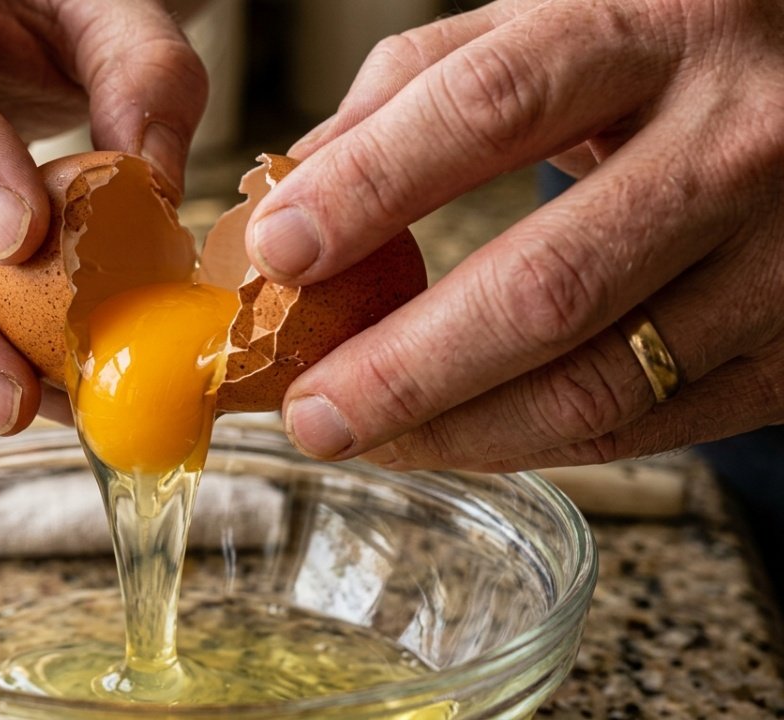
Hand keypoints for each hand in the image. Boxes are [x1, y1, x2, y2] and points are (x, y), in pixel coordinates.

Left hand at [252, 0, 783, 469]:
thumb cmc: (664, 60)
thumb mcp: (552, 23)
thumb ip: (419, 85)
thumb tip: (293, 187)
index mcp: (654, 32)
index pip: (493, 107)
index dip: (372, 185)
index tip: (277, 252)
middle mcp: (733, 143)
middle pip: (546, 284)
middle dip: (403, 366)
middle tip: (308, 410)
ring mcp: (778, 258)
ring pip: (594, 381)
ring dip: (455, 429)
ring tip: (364, 438)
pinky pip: (642, 428)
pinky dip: (529, 444)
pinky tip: (457, 437)